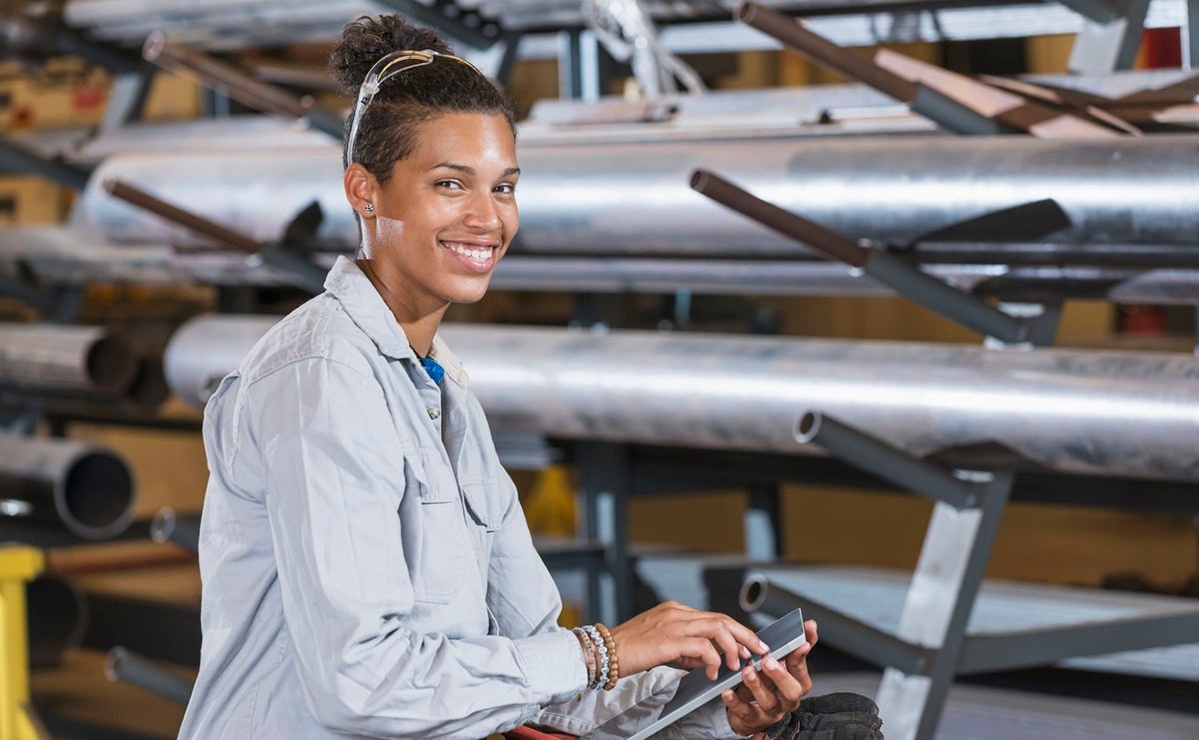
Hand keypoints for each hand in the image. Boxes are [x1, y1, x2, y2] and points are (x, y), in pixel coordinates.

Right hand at [607, 601, 769, 679]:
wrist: (603, 653)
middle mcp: (676, 613)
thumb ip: (687, 651)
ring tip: (738, 664)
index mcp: (675, 611)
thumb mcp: (663, 648)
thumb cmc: (629, 651)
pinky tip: (714, 671)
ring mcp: (672, 623)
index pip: (714, 617)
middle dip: (745, 635)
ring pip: (716, 627)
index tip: (750, 645)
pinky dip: (713, 659)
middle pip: (721, 618)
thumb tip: (711, 660)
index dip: (736, 631)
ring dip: (733, 646)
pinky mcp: (668, 639)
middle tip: (760, 650)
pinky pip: (702, 646)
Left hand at [722, 619, 817, 737]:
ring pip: (768, 702)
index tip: (801, 643)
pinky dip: (736, 702)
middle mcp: (787, 699)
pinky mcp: (753, 720)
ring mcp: (771, 711)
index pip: (801, 669)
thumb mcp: (781, 664)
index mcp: (796, 683)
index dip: (801, 656)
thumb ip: (793, 646)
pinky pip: (745, 712)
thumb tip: (810, 626)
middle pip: (791, 691)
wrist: (752, 710)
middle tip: (767, 661)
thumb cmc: (768, 683)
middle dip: (780, 675)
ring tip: (747, 672)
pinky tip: (729, 692)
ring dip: (757, 686)